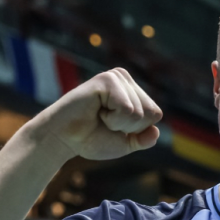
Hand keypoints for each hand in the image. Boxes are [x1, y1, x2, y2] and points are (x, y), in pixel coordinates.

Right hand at [25, 68, 161, 161]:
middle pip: (151, 113)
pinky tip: (96, 111)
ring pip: (139, 113)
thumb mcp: (125, 143)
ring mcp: (117, 77)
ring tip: (99, 116)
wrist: (63, 139)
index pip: (156, 114)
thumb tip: (156, 132)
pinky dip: (112, 119)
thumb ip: (143, 139)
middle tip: (104, 121)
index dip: (137, 130)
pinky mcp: (107, 79)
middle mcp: (126, 79)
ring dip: (118, 124)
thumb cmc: (91, 139)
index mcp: (133, 91)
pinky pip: (127, 109)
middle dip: (129, 127)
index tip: (114, 126)